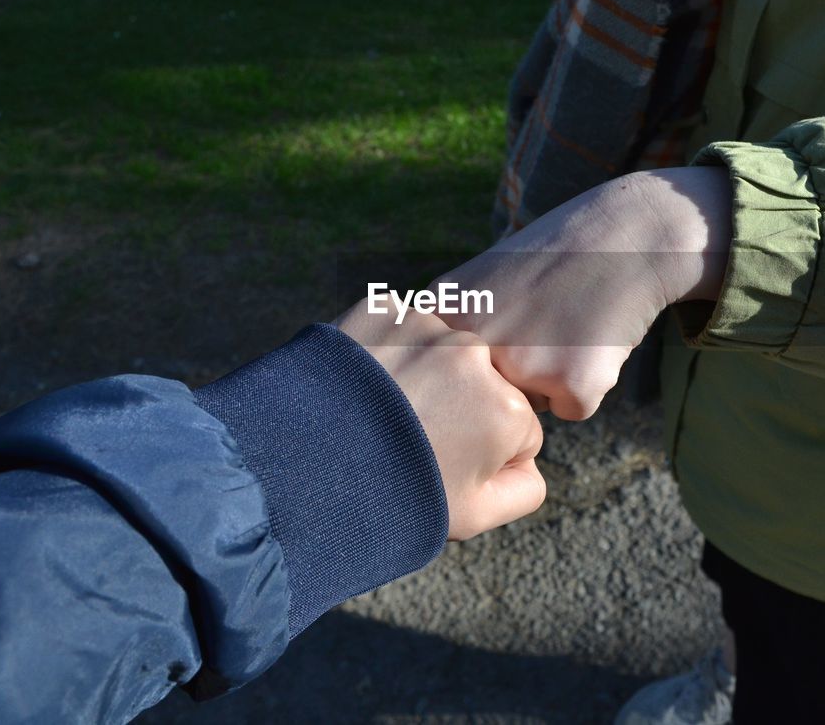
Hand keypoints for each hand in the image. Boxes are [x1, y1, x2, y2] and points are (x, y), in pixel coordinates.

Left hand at [337, 307, 545, 540]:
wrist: (295, 468)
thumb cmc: (388, 499)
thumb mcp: (471, 516)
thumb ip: (523, 490)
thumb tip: (529, 460)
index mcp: (506, 408)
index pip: (515, 426)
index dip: (478, 452)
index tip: (438, 464)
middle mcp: (474, 355)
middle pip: (478, 382)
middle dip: (455, 406)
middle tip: (404, 440)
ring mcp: (425, 325)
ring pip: (438, 351)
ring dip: (420, 374)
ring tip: (377, 413)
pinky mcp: (382, 308)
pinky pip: (396, 329)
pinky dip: (382, 352)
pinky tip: (358, 386)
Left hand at [437, 167, 730, 419]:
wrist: (626, 232)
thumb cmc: (553, 258)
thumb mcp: (479, 282)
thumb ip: (457, 334)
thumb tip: (451, 401)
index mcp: (442, 316)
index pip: (451, 376)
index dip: (487, 351)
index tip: (511, 312)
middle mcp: (472, 345)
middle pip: (488, 396)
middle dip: (516, 372)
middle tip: (547, 317)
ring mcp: (519, 366)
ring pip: (529, 406)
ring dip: (552, 379)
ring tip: (571, 320)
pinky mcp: (570, 385)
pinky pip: (572, 409)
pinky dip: (589, 383)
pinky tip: (596, 337)